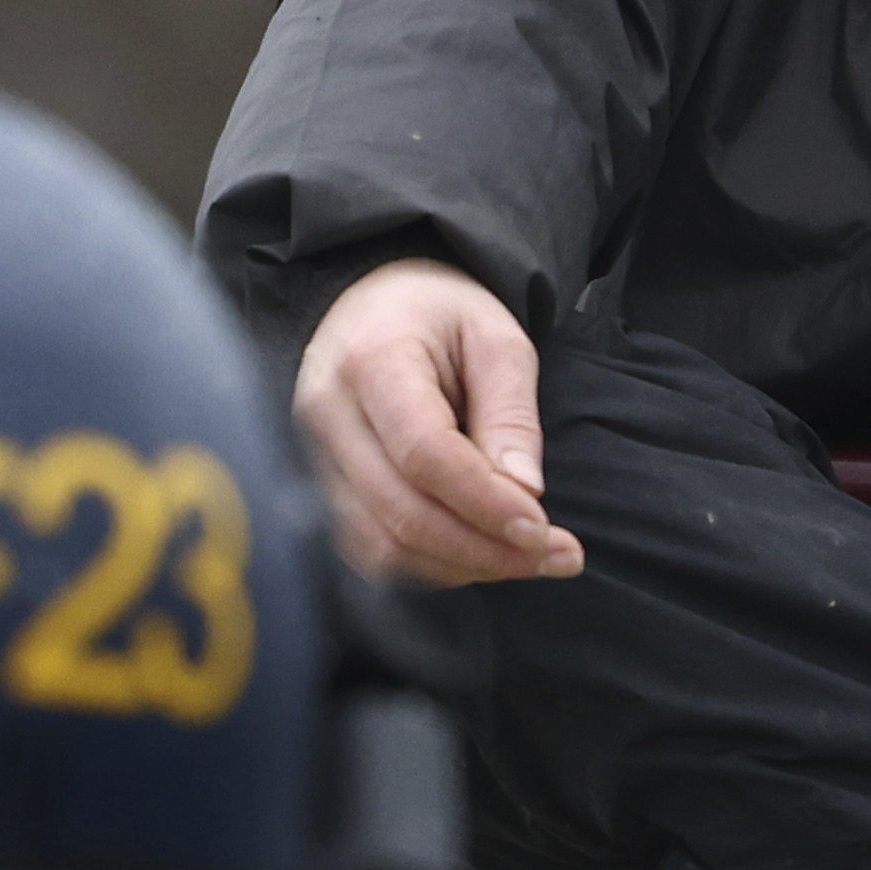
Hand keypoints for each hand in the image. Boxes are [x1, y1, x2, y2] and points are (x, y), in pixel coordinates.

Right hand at [297, 259, 582, 585]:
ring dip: (462, 566)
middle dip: (484, 550)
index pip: (423, 454)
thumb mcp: (497, 340)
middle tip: (558, 557)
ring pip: (380, 544)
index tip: (542, 529)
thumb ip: (511, 414)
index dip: (484, 503)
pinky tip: (481, 552)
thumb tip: (525, 494)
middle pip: (400, 511)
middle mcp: (327, 413)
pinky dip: (431, 564)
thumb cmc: (441, 316)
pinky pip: (369, 549)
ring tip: (529, 558)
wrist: (375, 303)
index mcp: (372, 361)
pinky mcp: (319, 487)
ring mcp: (313, 456)